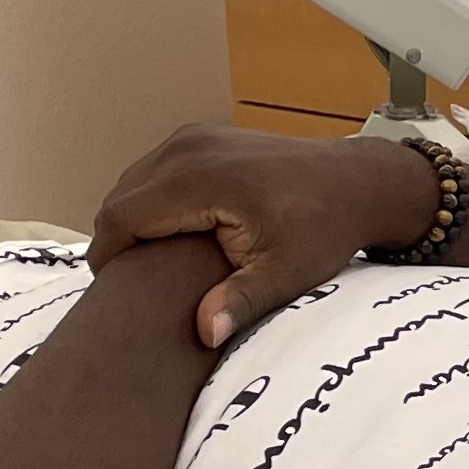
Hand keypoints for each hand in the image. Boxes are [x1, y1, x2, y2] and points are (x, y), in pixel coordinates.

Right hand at [87, 123, 439, 347]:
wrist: (358, 182)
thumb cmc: (326, 226)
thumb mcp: (288, 272)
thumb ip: (242, 301)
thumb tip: (205, 333)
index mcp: (200, 177)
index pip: (122, 217)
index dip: (109, 257)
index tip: (115, 291)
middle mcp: (188, 147)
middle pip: (119, 198)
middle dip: (118, 241)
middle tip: (132, 286)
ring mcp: (194, 136)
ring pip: (132, 183)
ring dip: (133, 221)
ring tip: (149, 264)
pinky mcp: (201, 136)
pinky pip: (153, 171)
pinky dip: (151, 201)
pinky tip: (171, 235)